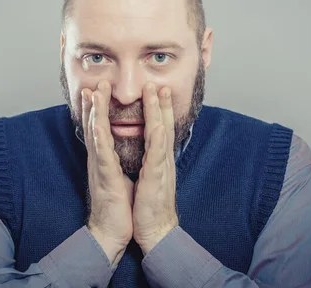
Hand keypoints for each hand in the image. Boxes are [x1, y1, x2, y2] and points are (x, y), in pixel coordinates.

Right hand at [83, 80, 134, 266]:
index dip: (99, 108)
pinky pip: (102, 157)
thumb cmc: (118, 205)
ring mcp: (100, 168)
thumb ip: (116, 159)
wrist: (113, 232)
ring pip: (96, 135)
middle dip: (95, 103)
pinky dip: (100, 140)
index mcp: (105, 158)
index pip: (101, 127)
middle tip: (95, 82)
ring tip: (94, 94)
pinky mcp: (105, 179)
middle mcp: (100, 160)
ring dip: (95, 113)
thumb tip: (119, 147)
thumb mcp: (119, 176)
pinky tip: (98, 127)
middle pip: (95, 125)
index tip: (99, 89)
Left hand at [132, 82, 178, 254]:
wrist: (155, 231)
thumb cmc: (149, 206)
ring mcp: (161, 167)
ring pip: (160, 133)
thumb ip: (150, 160)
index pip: (158, 127)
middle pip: (162, 123)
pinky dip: (158, 139)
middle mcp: (162, 159)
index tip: (155, 89)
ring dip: (158, 111)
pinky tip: (158, 125)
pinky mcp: (156, 179)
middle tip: (159, 80)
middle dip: (160, 101)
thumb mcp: (149, 177)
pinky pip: (156, 156)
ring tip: (155, 91)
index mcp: (158, 159)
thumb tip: (148, 148)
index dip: (158, 107)